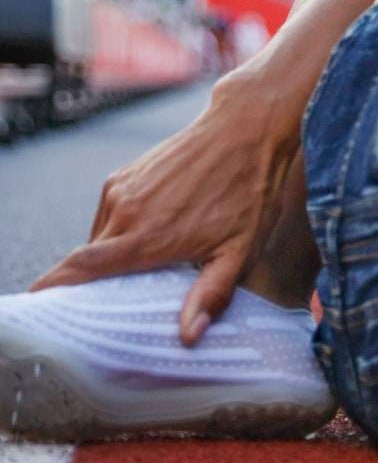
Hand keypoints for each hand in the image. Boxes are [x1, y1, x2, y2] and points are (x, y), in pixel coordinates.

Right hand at [29, 63, 298, 344]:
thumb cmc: (249, 190)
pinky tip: (151, 231)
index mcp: (146, 237)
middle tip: (117, 300)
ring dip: (111, 254)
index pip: (81, 269)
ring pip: (99, 237)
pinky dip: (119, 230)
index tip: (42, 307)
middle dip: (92, 283)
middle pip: (87, 260)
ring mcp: (121, 190)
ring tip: (144, 263)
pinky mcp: (124, 174)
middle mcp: (125, 213)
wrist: (248, 127)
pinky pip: (109, 213)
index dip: (55, 289)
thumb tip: (188, 336)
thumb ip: (212, 293)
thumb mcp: (240, 249)